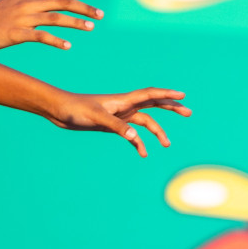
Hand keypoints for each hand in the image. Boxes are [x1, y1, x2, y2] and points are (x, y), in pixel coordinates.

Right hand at [0, 0, 102, 52]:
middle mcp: (27, 3)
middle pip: (62, 1)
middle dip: (84, 6)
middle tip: (102, 14)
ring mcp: (21, 18)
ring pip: (54, 17)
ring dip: (75, 22)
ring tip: (91, 27)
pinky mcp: (15, 33)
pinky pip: (40, 36)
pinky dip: (55, 41)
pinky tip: (68, 46)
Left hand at [43, 87, 191, 155]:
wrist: (59, 110)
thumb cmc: (75, 109)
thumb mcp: (96, 118)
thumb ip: (116, 126)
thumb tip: (135, 137)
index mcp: (123, 101)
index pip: (150, 95)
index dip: (167, 95)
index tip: (183, 96)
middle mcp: (125, 106)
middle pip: (154, 105)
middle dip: (171, 108)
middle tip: (189, 112)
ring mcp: (120, 115)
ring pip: (146, 122)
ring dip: (157, 132)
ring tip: (166, 145)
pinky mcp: (114, 125)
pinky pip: (133, 134)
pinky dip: (139, 143)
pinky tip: (142, 153)